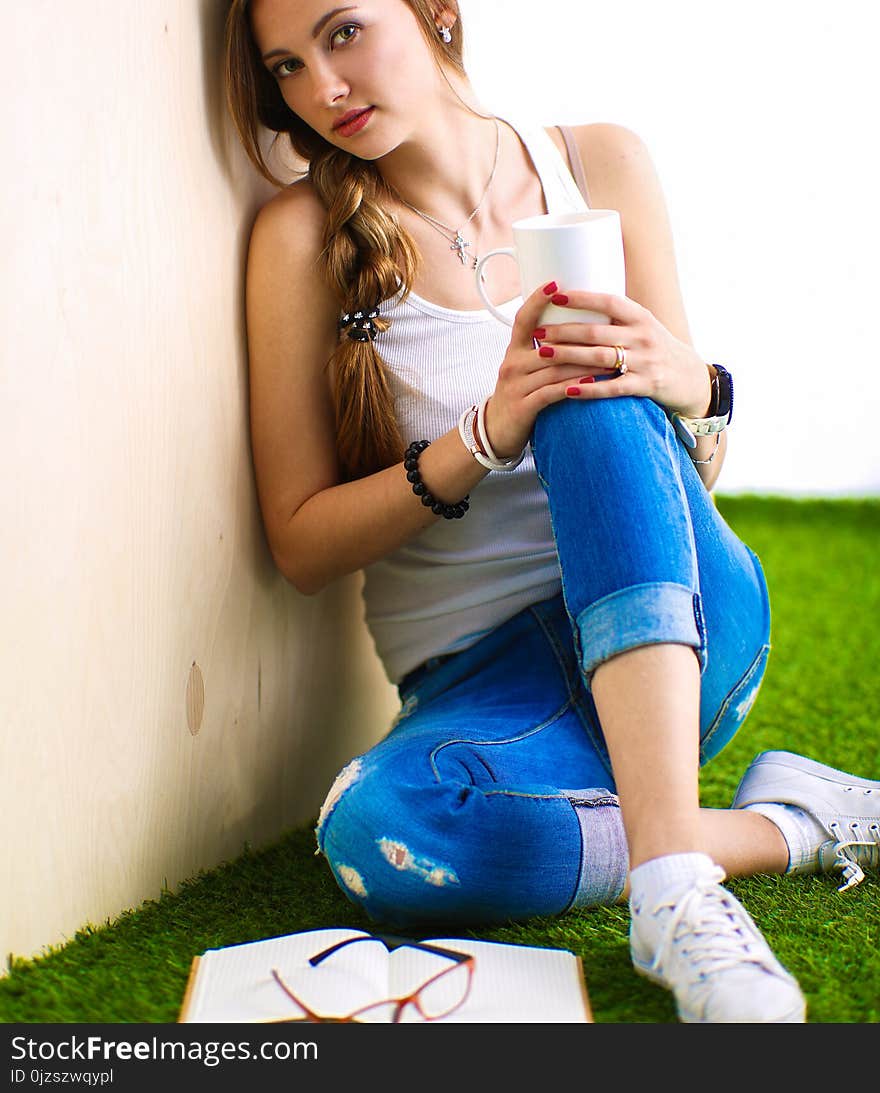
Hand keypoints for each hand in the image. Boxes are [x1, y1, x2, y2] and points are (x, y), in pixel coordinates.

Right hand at [482, 281, 614, 458]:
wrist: (496, 431)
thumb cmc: (520, 395)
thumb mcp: (526, 368)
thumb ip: (546, 351)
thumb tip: (578, 327)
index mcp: (514, 350)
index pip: (523, 319)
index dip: (537, 300)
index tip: (555, 283)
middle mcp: (512, 364)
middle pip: (548, 345)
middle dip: (580, 338)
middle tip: (609, 330)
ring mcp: (515, 386)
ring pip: (553, 368)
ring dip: (584, 363)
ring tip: (611, 359)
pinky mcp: (522, 407)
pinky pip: (550, 393)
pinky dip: (572, 386)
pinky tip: (591, 382)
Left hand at [525, 288, 712, 418]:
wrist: (689, 378)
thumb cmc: (655, 349)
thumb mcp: (642, 326)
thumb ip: (614, 318)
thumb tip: (573, 303)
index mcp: (640, 317)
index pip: (609, 301)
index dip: (582, 298)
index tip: (555, 296)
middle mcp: (643, 336)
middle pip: (597, 332)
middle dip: (564, 332)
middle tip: (538, 332)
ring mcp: (645, 362)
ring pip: (600, 358)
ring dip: (569, 356)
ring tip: (543, 354)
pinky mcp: (645, 386)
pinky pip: (613, 388)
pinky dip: (590, 389)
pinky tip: (568, 390)